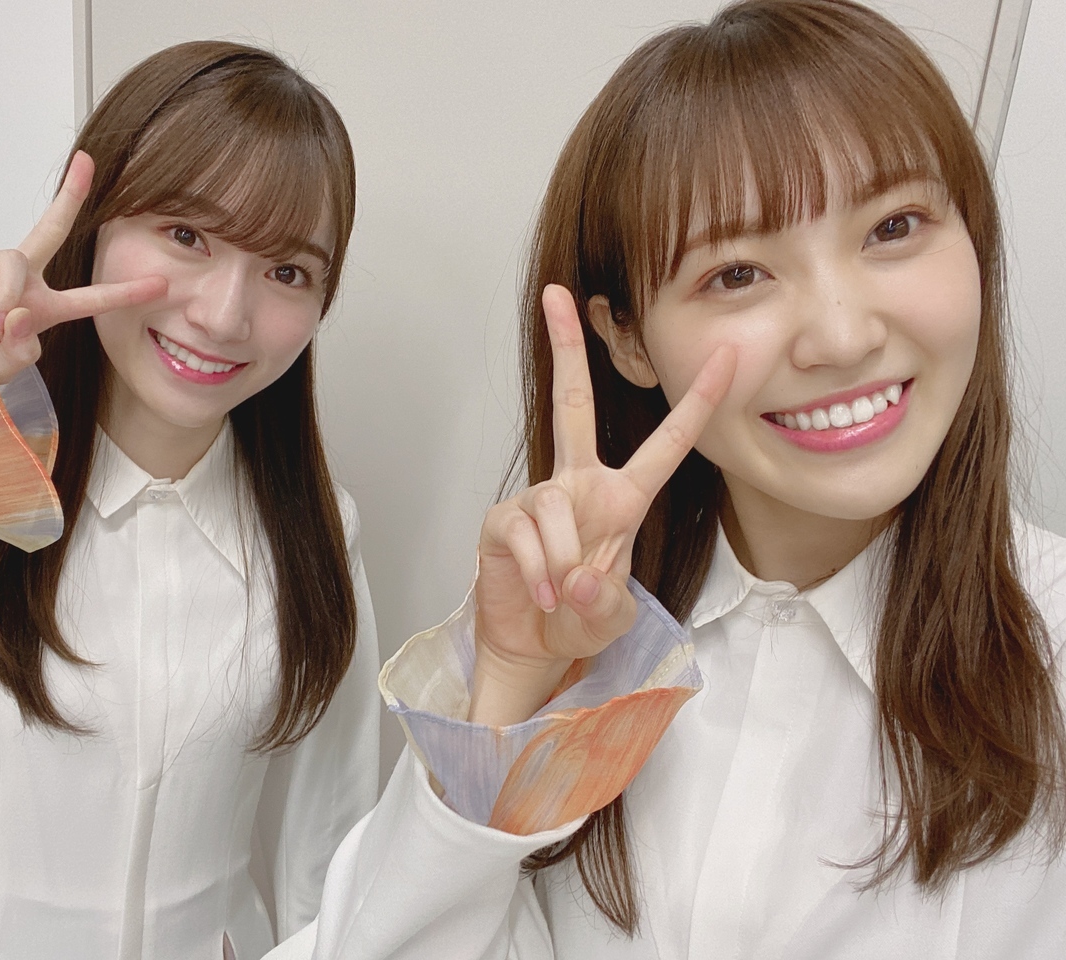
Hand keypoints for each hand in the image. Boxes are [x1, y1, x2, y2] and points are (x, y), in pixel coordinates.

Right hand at [0, 151, 166, 383]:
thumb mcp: (1, 369)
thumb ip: (19, 351)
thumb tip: (20, 314)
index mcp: (42, 307)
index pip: (89, 299)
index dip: (124, 292)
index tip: (161, 283)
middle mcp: (21, 280)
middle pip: (50, 230)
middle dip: (69, 195)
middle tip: (88, 163)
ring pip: (16, 258)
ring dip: (10, 289)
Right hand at [471, 284, 734, 723]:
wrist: (530, 644)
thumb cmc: (578, 621)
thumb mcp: (612, 618)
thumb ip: (606, 603)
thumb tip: (581, 580)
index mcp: (621, 499)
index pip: (666, 444)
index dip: (697, 401)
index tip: (726, 354)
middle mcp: (579, 485)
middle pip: (572, 403)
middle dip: (566, 347)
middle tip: (559, 294)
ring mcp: (539, 498)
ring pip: (557, 508)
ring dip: (564, 562)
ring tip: (562, 595)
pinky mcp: (503, 520)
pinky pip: (527, 535)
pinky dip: (539, 573)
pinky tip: (542, 594)